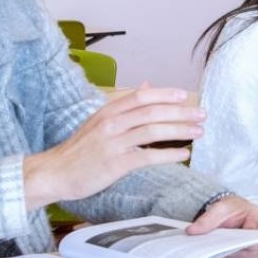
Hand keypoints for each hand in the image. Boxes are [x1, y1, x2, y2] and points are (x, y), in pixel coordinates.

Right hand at [22, 83, 201, 209]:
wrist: (55, 172)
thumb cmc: (79, 149)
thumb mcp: (99, 121)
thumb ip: (124, 105)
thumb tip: (146, 85)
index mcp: (107, 111)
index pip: (140, 96)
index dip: (164, 94)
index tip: (185, 95)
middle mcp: (111, 123)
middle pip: (151, 111)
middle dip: (180, 112)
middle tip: (201, 114)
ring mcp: (112, 143)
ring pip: (152, 131)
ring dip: (179, 130)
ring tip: (199, 132)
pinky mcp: (115, 164)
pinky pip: (147, 157)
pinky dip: (168, 155)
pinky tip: (183, 154)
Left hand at [186, 196, 257, 257]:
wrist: (229, 211)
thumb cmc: (232, 208)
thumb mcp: (220, 208)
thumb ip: (208, 219)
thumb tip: (193, 231)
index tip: (244, 243)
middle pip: (256, 251)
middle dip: (238, 250)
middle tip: (222, 248)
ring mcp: (255, 248)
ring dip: (231, 256)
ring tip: (216, 250)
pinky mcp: (246, 255)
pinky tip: (217, 254)